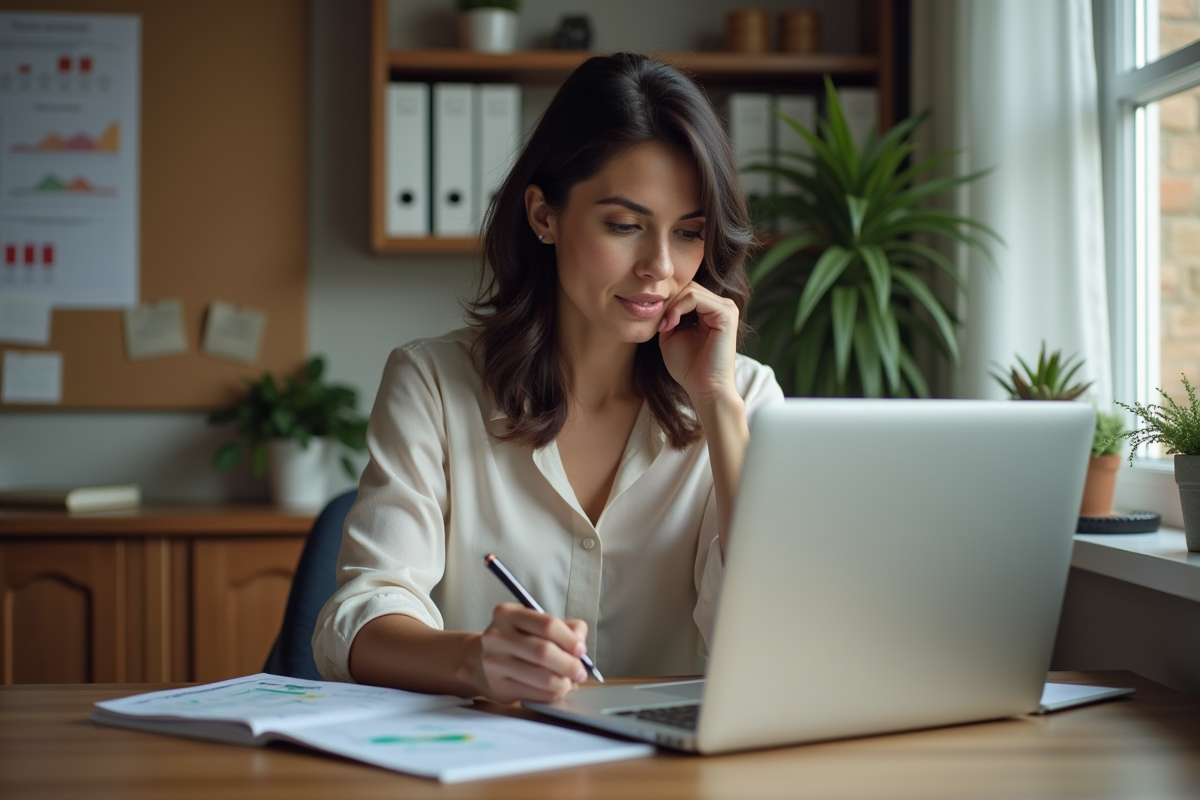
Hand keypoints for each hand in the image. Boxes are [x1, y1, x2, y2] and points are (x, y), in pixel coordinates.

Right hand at [476, 603, 589, 702]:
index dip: (570, 639)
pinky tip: (554, 690)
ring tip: (569, 682)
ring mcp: (495, 663)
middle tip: (580, 671)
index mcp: (508, 614)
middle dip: (570, 664)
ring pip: (542, 677)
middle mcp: (497, 636)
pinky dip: (552, 694)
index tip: (581, 649)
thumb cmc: (517, 640)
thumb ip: (564, 627)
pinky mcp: (498, 687)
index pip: (548, 624)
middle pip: (544, 652)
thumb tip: (580, 642)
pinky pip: (536, 695)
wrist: (479, 661)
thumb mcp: (535, 624)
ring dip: (564, 682)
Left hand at [658, 282, 739, 403]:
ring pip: (690, 290)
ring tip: (665, 327)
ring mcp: (726, 308)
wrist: (704, 388)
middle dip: (669, 302)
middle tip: (660, 325)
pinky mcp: (726, 313)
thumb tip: (659, 299)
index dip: (668, 302)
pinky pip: (695, 298)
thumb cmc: (689, 368)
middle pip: (688, 286)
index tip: (658, 325)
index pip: (686, 291)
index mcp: (712, 311)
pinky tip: (671, 325)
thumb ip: (668, 316)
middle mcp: (722, 306)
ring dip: (671, 307)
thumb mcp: (671, 336)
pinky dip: (678, 309)